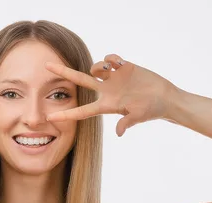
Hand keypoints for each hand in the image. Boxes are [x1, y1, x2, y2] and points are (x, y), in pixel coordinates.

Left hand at [45, 54, 180, 135]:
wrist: (165, 98)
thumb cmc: (153, 109)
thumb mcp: (139, 116)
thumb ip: (127, 122)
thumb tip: (119, 133)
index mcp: (107, 105)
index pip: (82, 111)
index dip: (67, 113)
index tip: (50, 116)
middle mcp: (106, 91)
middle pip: (79, 81)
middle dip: (63, 73)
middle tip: (46, 66)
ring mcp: (113, 79)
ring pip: (95, 68)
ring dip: (97, 65)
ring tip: (109, 68)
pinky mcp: (123, 68)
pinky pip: (110, 59)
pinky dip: (111, 59)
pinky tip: (119, 63)